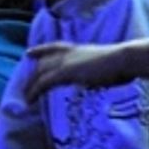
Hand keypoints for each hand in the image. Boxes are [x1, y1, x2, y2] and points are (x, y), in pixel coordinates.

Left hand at [23, 41, 137, 101]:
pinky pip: (43, 82)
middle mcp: (66, 54)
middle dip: (32, 76)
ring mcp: (64, 62)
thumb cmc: (119, 64)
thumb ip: (88, 72)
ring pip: (39, 74)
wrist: (122, 59)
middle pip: (42, 64)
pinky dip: (34, 91)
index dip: (39, 50)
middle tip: (25, 88)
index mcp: (76, 49)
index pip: (53, 47)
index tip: (28, 54)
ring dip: (31, 87)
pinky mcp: (63, 72)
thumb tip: (85, 82)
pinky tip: (29, 100)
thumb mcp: (99, 65)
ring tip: (26, 98)